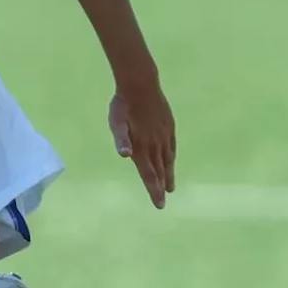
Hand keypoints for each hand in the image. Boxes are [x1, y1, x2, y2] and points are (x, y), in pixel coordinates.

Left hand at [108, 86, 175, 208]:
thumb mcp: (116, 121)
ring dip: (168, 174)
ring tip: (170, 187)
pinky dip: (171, 157)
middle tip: (162, 202)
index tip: (159, 204)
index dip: (153, 189)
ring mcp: (163, 134)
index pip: (149, 173)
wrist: (141, 83)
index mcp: (141, 145)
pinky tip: (171, 161)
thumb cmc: (123, 104)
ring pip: (167, 160)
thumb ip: (121, 139)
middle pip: (159, 170)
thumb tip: (124, 155)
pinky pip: (171, 146)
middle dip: (160, 187)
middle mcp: (154, 143)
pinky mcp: (168, 126)